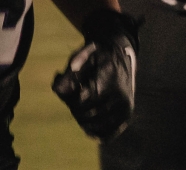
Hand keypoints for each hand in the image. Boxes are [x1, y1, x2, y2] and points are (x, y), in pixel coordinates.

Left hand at [53, 9, 137, 141]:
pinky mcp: (127, 115)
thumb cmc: (100, 55)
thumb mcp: (86, 52)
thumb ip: (71, 68)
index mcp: (108, 79)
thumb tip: (57, 88)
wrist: (124, 55)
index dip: (70, 99)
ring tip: (82, 106)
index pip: (81, 101)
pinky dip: (96, 133)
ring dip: (83, 120)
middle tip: (74, 99)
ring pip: (95, 126)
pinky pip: (108, 133)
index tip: (71, 90)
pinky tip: (89, 128)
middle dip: (75, 109)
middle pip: (87, 115)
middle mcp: (119, 95)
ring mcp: (125, 107)